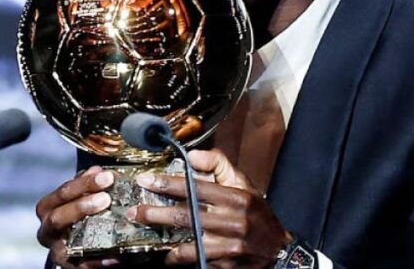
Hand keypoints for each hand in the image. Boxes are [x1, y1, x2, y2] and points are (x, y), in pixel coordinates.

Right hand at [35, 166, 120, 267]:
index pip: (61, 193)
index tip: (106, 176)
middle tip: (106, 198)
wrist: (75, 245)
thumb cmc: (75, 215)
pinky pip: (82, 266)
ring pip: (65, 245)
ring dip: (88, 235)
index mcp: (47, 209)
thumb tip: (96, 169)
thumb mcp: (77, 196)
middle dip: (81, 206)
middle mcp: (46, 231)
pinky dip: (98, 262)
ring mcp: (57, 251)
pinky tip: (115, 256)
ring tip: (111, 225)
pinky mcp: (69, 267)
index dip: (83, 184)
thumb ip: (84, 184)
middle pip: (57, 217)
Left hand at [126, 149, 290, 267]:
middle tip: (134, 212)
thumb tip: (191, 155)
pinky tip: (170, 257)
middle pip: (187, 217)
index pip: (197, 188)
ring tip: (148, 237)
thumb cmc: (256, 213)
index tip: (146, 181)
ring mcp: (232, 248)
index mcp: (238, 198)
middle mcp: (235, 222)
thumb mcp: (243, 183)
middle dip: (155, 214)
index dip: (168, 184)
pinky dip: (181, 260)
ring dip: (166, 242)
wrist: (279, 250)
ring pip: (191, 245)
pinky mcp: (229, 267)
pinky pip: (199, 263)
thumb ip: (218, 164)